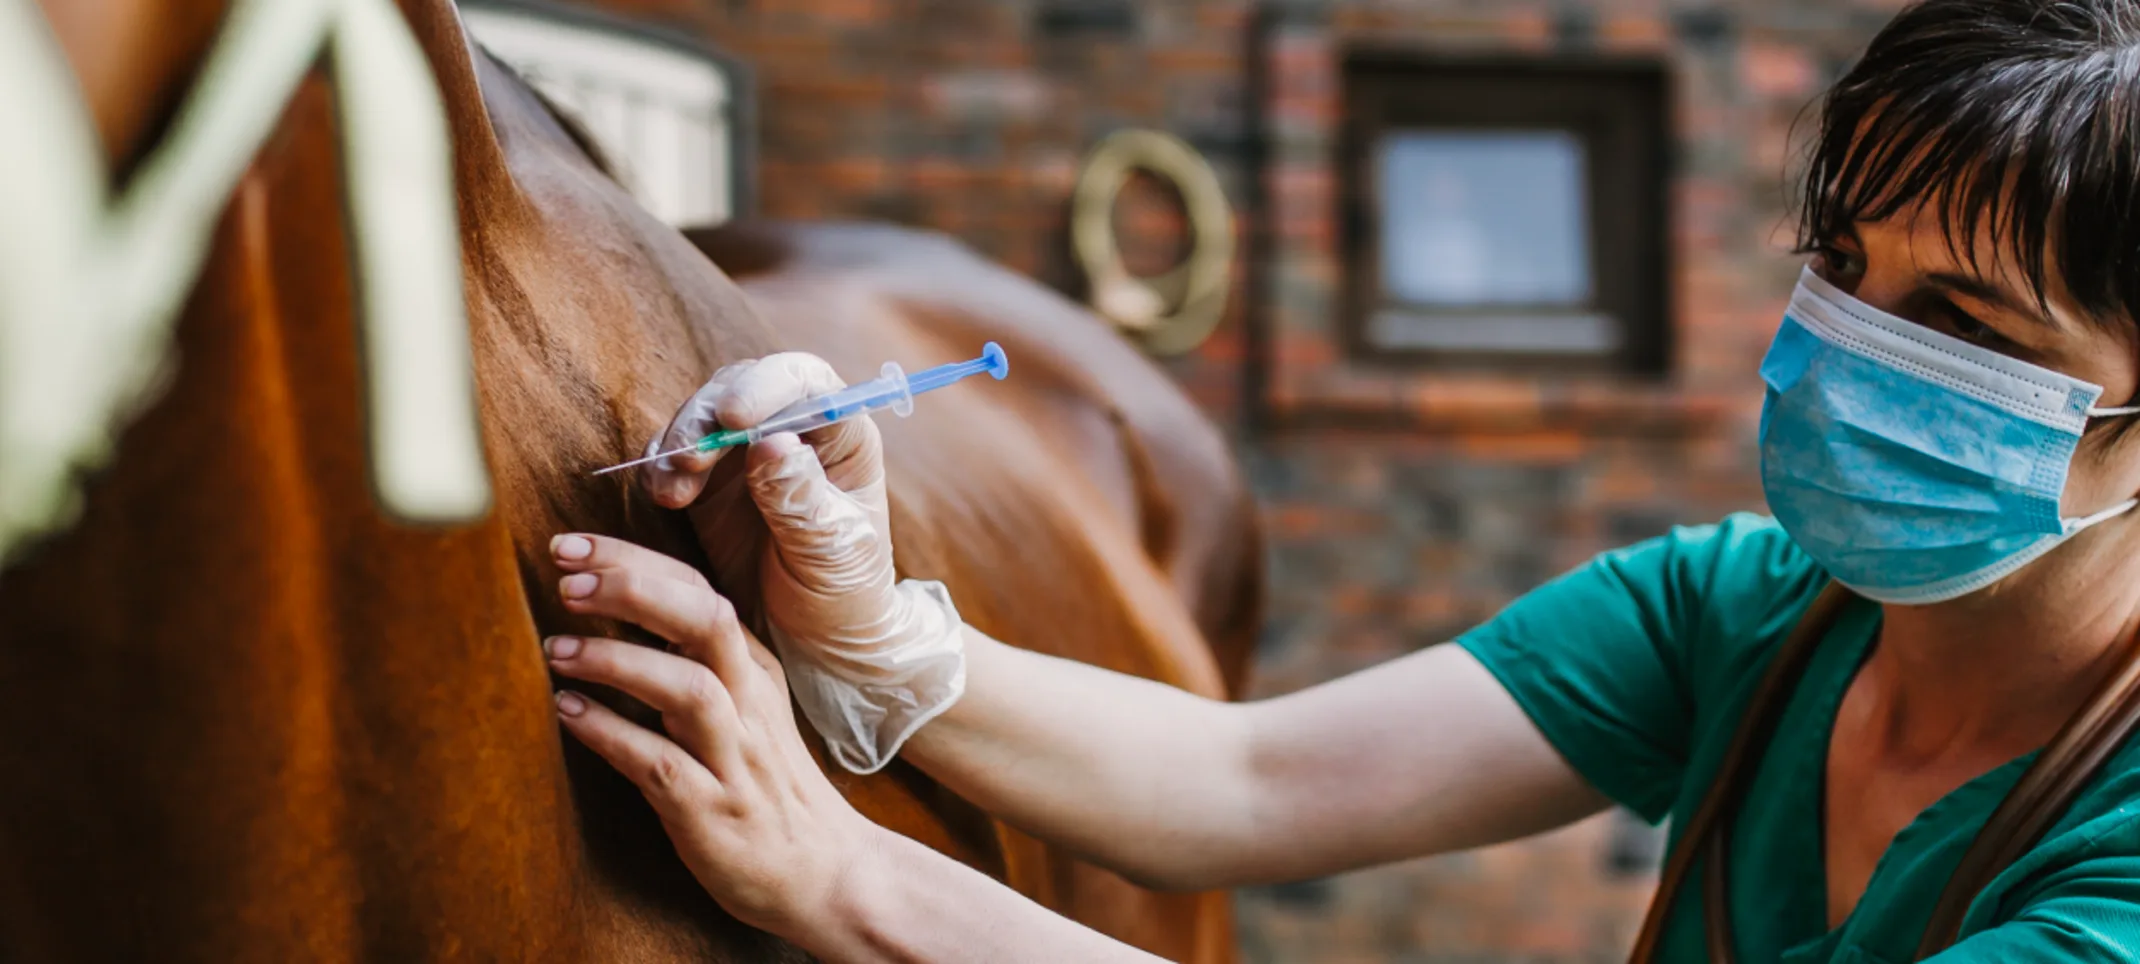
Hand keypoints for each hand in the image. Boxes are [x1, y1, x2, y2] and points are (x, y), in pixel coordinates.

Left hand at [545, 531, 879, 934]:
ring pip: (687, 689)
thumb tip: (612, 611)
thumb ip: (694, 662)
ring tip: (557, 650)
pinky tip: (569, 714)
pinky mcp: (713, 811)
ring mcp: (735, 757)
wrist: (824, 872)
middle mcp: (750, 703)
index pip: (698, 591)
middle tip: (566, 578)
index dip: (634, 561)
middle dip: (633, 589)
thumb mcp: (745, 709)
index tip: (572, 544)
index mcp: (753, 670)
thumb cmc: (768, 786)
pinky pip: (661, 765)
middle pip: (703, 620)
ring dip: (618, 661)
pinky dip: (612, 735)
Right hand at [640, 354, 965, 773]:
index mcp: (843, 435)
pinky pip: (674, 455)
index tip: (734, 419)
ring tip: (672, 492)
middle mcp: (794, 430)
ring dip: (678, 444)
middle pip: (742, 388)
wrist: (815, 638)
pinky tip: (663, 498)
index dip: (766, 387)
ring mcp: (746, 452)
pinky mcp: (708, 479)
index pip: (805, 383)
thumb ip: (801, 496)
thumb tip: (772, 441)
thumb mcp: (830, 550)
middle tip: (687, 461)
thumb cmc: (842, 592)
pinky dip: (660, 469)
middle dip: (706, 417)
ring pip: (701, 416)